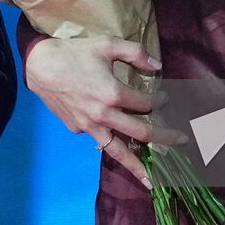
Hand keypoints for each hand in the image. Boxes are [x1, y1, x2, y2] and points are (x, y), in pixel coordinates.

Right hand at [25, 35, 181, 187]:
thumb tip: (158, 66)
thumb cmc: (76, 52)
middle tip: (183, 142)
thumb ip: (136, 53)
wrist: (41, 67)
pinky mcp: (77, 130)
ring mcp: (89, 127)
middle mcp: (102, 115)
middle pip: (140, 133)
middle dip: (164, 138)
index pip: (146, 104)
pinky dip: (114, 148)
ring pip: (118, 151)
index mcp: (112, 94)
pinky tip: (125, 153)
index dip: (160, 101)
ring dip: (137, 166)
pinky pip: (101, 141)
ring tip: (153, 180)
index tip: (165, 98)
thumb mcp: (109, 44)